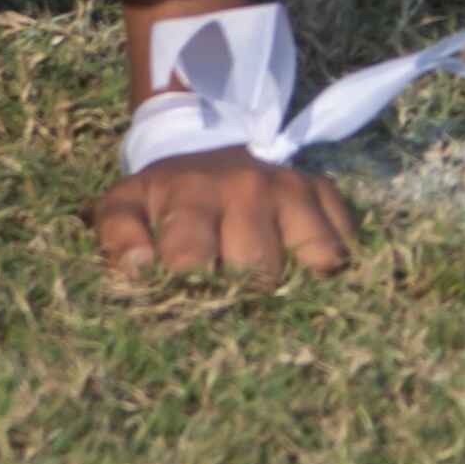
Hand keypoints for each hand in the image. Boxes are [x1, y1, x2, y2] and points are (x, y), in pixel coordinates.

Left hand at [90, 143, 362, 287]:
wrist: (205, 143)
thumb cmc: (164, 196)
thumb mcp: (124, 206)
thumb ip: (117, 237)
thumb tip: (138, 270)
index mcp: (191, 194)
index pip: (194, 262)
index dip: (190, 301)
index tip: (189, 319)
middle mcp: (248, 187)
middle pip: (261, 271)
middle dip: (246, 303)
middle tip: (234, 313)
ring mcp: (293, 187)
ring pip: (316, 260)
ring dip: (298, 289)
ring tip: (275, 304)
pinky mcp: (325, 190)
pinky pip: (347, 243)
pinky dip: (335, 269)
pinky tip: (310, 280)